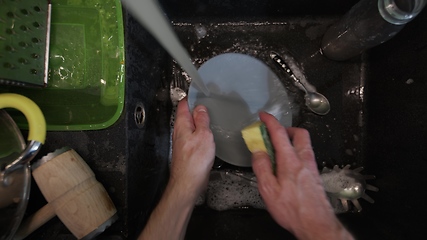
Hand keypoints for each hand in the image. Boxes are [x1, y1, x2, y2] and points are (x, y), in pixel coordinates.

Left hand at [170, 98, 214, 199]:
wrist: (188, 183)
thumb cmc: (195, 161)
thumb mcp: (203, 135)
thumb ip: (202, 120)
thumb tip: (200, 107)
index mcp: (182, 124)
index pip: (183, 104)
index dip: (191, 97)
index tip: (200, 92)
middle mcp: (180, 132)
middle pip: (186, 115)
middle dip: (196, 108)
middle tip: (209, 103)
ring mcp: (183, 142)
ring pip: (190, 126)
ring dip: (199, 121)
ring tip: (210, 116)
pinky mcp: (188, 151)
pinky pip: (194, 136)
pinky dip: (200, 132)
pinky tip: (209, 134)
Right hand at [252, 112, 352, 239]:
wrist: (316, 224)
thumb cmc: (293, 210)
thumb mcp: (268, 190)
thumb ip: (262, 168)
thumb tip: (258, 152)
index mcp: (290, 160)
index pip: (280, 133)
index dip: (270, 121)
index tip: (263, 115)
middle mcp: (304, 160)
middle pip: (299, 134)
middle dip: (286, 129)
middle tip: (274, 134)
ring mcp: (312, 167)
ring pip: (304, 144)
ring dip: (291, 141)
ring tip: (278, 151)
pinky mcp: (315, 175)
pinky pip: (306, 155)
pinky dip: (295, 152)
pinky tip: (286, 165)